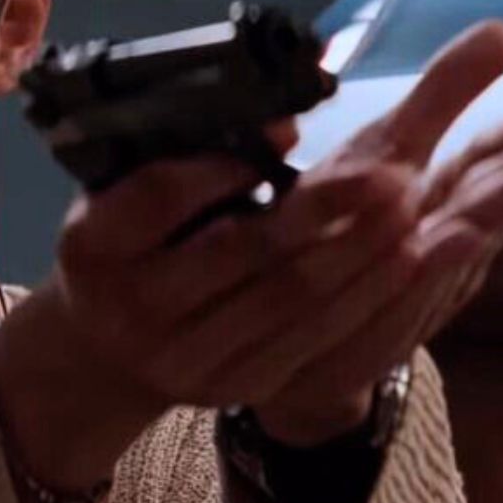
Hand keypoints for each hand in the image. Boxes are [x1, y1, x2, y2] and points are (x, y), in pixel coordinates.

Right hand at [0, 123, 439, 492]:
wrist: (106, 352)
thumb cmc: (126, 246)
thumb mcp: (115, 196)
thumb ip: (173, 159)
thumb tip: (274, 116)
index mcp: (92, 242)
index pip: (160, 196)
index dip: (225, 164)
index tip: (289, 129)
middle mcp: (132, 305)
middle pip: (237, 252)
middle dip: (321, 208)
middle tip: (386, 169)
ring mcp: (184, 357)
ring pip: (285, 298)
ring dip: (357, 250)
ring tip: (410, 203)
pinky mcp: (235, 386)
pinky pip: (312, 339)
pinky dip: (365, 294)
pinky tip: (407, 257)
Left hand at [250, 21, 502, 444]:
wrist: (300, 330)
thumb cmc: (357, 227)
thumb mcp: (395, 147)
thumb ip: (446, 92)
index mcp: (449, 191)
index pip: (502, 153)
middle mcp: (443, 231)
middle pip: (494, 192)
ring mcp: (416, 276)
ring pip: (461, 236)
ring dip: (494, 207)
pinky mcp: (381, 314)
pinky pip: (409, 283)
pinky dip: (434, 260)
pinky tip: (451, 235)